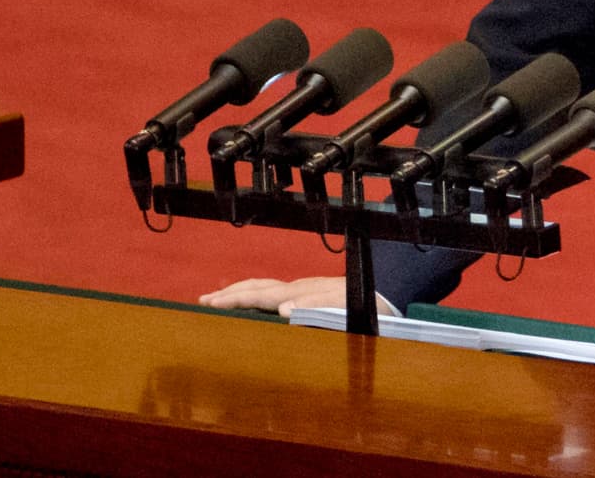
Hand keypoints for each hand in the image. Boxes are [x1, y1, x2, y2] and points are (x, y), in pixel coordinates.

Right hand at [199, 276, 395, 317]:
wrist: (391, 290)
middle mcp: (300, 286)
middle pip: (257, 286)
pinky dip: (257, 293)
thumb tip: (281, 309)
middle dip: (229, 293)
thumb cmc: (366, 303)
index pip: (259, 294)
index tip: (208, 304)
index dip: (233, 299)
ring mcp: (305, 287)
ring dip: (240, 291)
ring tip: (219, 297)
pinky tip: (257, 301)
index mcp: (300, 291)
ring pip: (265, 285)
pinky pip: (276, 290)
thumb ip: (311, 305)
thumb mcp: (341, 306)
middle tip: (202, 300)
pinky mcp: (312, 292)